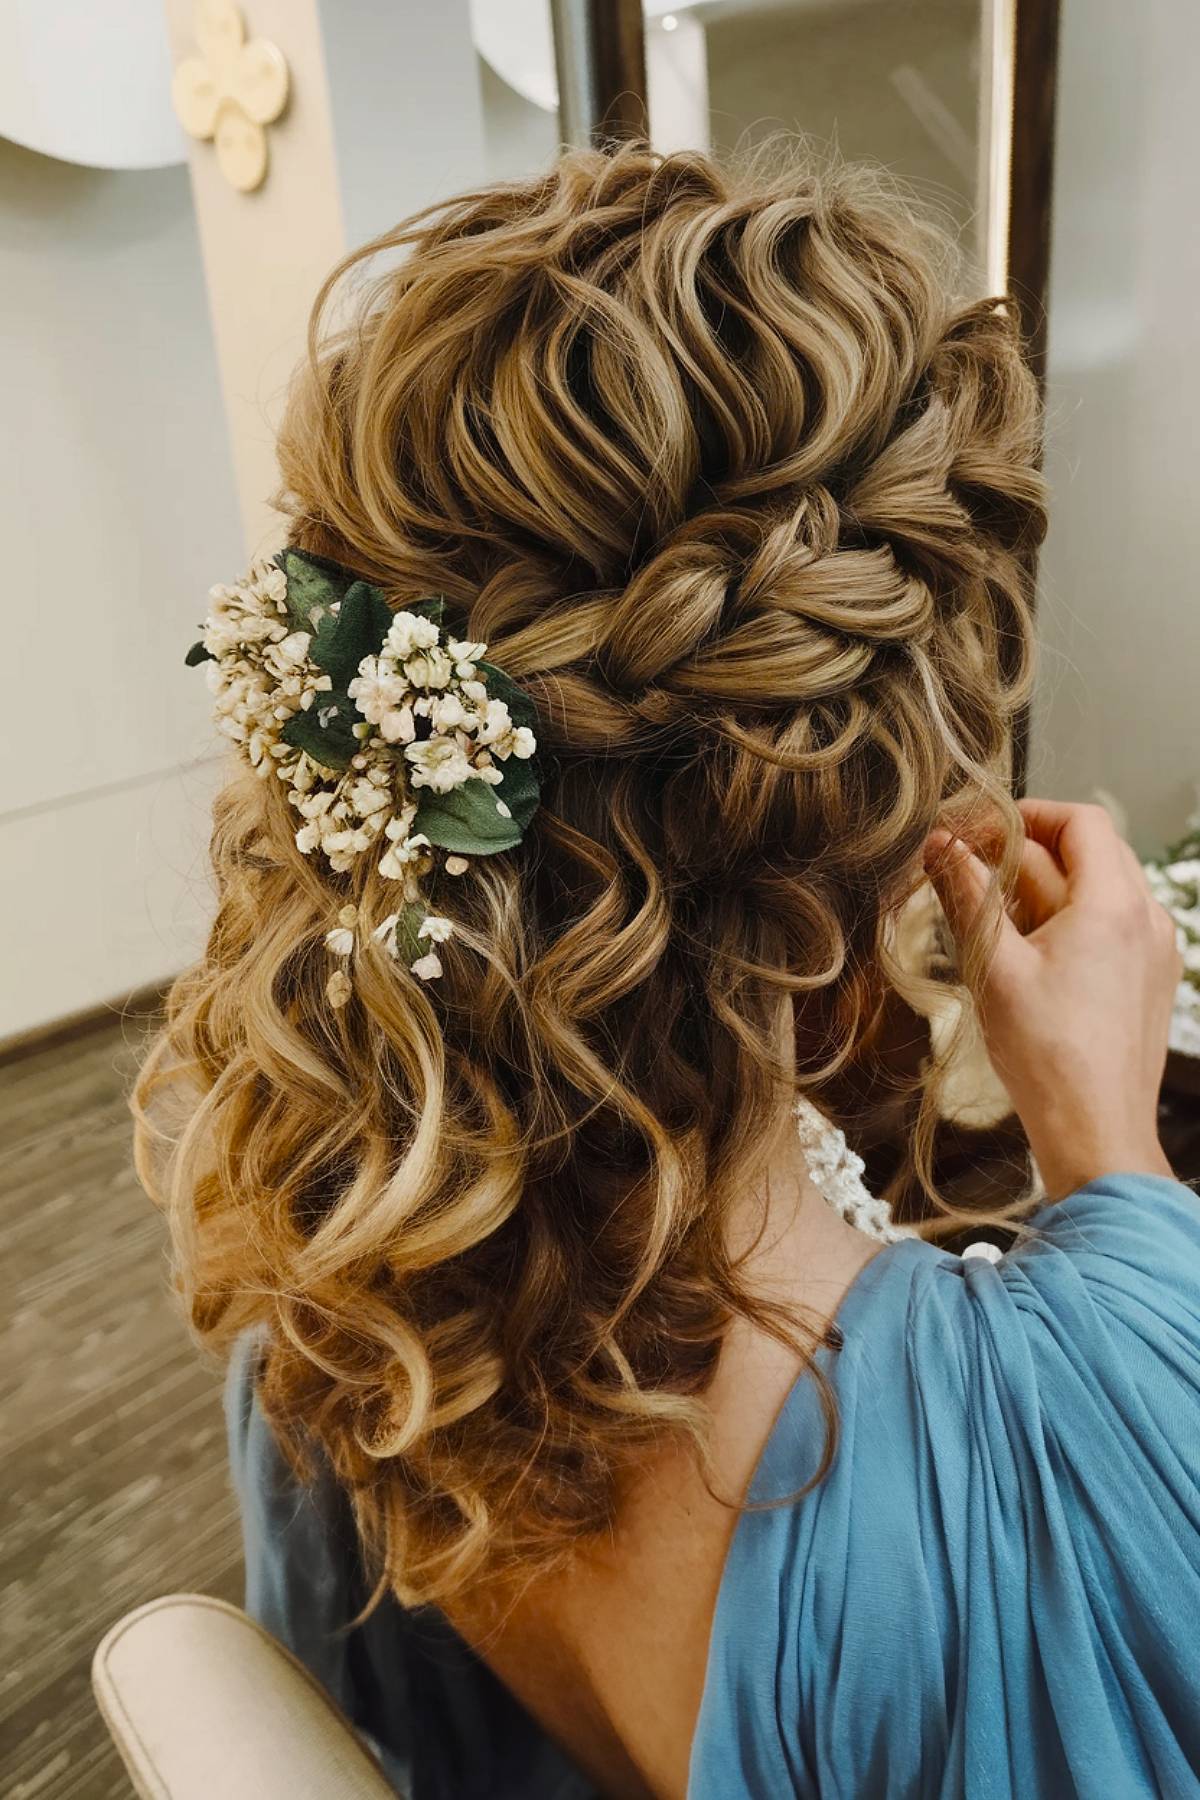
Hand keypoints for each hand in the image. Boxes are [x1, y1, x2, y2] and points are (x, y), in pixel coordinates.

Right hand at [924, 799, 1180, 1199]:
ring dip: (1045, 885)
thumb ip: (967, 896)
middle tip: (971, 864)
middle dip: (1027, 849)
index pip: (1079, 820)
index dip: (1025, 814)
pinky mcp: (1149, 981)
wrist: (1096, 1132)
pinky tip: (1027, 950)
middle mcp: (1147, 919)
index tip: (977, 829)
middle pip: (1090, 850)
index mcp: (1114, 905)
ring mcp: (1154, 951)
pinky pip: (1110, 926)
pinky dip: (1068, 919)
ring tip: (992, 910)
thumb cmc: (1047, 1056)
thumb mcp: (994, 968)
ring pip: (1099, 888)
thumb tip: (940, 846)